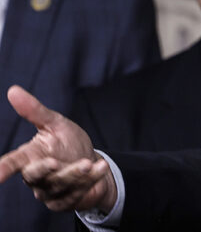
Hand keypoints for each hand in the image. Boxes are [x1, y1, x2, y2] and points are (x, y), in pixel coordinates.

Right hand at [0, 86, 116, 212]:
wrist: (92, 163)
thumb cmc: (68, 143)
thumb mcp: (55, 124)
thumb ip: (35, 111)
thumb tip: (13, 90)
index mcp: (29, 157)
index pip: (12, 163)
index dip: (3, 169)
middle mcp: (37, 177)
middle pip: (34, 176)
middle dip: (45, 169)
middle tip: (55, 161)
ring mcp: (50, 191)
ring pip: (59, 184)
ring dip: (76, 174)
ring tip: (89, 163)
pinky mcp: (65, 201)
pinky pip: (76, 193)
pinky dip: (91, 180)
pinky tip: (101, 167)